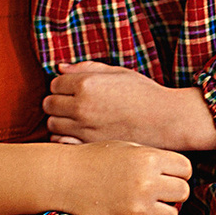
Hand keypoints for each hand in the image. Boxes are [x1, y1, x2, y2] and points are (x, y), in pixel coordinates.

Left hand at [47, 62, 215, 149]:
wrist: (166, 120)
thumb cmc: (145, 94)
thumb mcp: (118, 72)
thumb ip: (87, 68)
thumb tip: (60, 68)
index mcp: (87, 84)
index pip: (54, 83)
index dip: (63, 86)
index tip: (74, 91)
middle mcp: (81, 106)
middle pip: (49, 104)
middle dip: (58, 103)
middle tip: (74, 106)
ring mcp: (84, 128)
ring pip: (52, 124)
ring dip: (60, 122)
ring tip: (78, 121)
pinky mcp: (89, 146)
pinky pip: (61, 143)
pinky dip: (64, 139)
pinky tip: (78, 135)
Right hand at [60, 141, 189, 214]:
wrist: (64, 178)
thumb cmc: (97, 160)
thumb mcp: (129, 148)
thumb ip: (156, 159)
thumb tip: (182, 175)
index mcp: (148, 159)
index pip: (185, 169)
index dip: (177, 171)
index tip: (167, 173)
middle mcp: (146, 184)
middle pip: (183, 192)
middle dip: (173, 190)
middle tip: (159, 188)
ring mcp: (138, 208)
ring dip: (164, 209)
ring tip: (148, 201)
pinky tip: (131, 210)